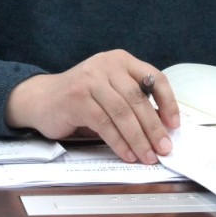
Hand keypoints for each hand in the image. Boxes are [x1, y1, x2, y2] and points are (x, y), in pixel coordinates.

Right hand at [4, 49, 179, 163]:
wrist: (41, 98)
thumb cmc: (81, 97)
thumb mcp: (110, 90)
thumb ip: (132, 100)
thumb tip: (161, 126)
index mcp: (121, 60)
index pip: (154, 78)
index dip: (168, 102)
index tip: (174, 124)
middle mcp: (106, 65)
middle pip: (139, 98)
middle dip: (154, 127)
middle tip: (164, 147)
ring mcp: (90, 80)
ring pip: (123, 112)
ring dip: (138, 138)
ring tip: (148, 155)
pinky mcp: (77, 98)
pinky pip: (104, 123)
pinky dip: (119, 142)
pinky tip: (127, 154)